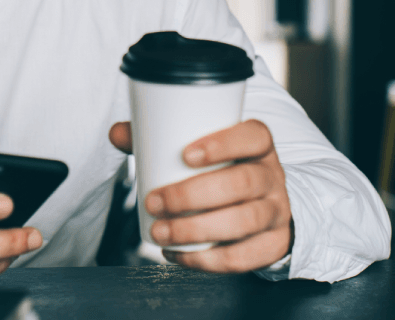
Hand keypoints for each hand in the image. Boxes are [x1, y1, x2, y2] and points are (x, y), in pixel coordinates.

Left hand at [109, 119, 292, 272]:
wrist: (260, 203)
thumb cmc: (221, 169)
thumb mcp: (199, 147)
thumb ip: (158, 137)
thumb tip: (117, 132)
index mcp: (257, 145)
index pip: (253, 136)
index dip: (223, 144)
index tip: (185, 154)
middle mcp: (272, 176)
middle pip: (243, 183)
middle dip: (193, 195)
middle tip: (155, 202)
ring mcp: (277, 211)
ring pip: (245, 221)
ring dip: (196, 230)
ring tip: (161, 232)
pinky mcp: (273, 244)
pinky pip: (245, 256)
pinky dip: (208, 261)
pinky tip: (179, 255)